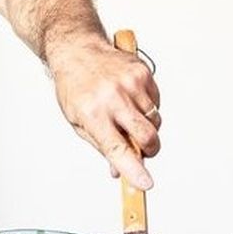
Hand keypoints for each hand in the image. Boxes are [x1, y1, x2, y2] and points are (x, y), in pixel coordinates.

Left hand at [47, 38, 160, 189]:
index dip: (133, 169)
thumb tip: (120, 170)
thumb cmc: (75, 87)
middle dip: (149, 151)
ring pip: (155, 122)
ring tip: (127, 116)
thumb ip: (102, 146)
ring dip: (147, 127)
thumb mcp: (78, 122)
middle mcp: (113, 98)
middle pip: (146, 137)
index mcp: (93, 114)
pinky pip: (156, 103)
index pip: (117, 149)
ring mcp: (130, 84)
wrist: (78, 50)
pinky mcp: (143, 73)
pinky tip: (131, 100)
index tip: (145, 183)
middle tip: (142, 151)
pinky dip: (148, 109)